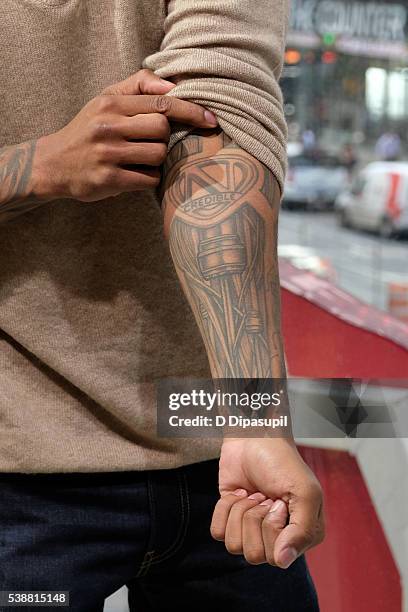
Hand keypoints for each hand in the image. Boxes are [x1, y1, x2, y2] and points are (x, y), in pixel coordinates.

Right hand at [33, 69, 217, 201]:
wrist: (54, 164)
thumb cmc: (88, 130)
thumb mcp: (106, 100)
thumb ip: (138, 86)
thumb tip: (173, 86)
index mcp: (110, 104)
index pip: (161, 103)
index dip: (191, 111)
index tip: (211, 119)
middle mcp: (108, 127)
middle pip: (162, 130)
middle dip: (164, 138)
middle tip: (149, 143)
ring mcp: (108, 154)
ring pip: (158, 155)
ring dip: (157, 160)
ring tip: (141, 160)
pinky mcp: (109, 180)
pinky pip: (149, 179)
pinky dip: (149, 178)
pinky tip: (136, 175)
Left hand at [210, 438, 323, 567]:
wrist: (253, 437)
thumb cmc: (282, 462)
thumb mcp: (304, 492)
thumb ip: (301, 531)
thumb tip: (282, 562)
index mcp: (302, 536)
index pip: (278, 557)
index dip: (273, 527)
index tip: (279, 501)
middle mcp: (278, 538)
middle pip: (254, 555)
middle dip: (255, 519)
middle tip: (264, 496)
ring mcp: (252, 529)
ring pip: (234, 546)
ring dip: (241, 512)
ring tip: (252, 494)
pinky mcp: (230, 518)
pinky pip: (217, 532)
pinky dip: (225, 508)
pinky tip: (239, 493)